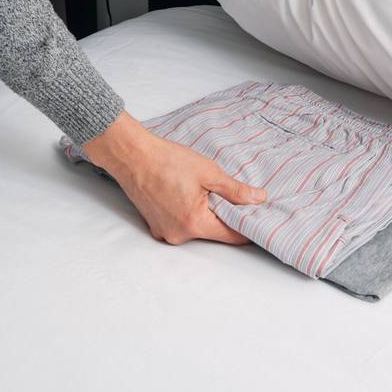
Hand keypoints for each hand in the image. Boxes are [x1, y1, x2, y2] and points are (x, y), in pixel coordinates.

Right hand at [83, 111, 266, 244]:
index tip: (260, 216)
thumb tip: (258, 199)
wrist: (132, 156)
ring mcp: (165, 232)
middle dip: (227, 216)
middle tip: (234, 195)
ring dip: (207, 213)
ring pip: (198, 228)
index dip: (249, 226)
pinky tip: (187, 192)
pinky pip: (182, 224)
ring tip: (205, 189)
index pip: (233, 236)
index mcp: (194, 224)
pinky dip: (190, 213)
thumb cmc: (167, 161)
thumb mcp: (209, 172)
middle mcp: (179, 235)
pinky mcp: (156, 226)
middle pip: (215, 232)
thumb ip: (235, 191)